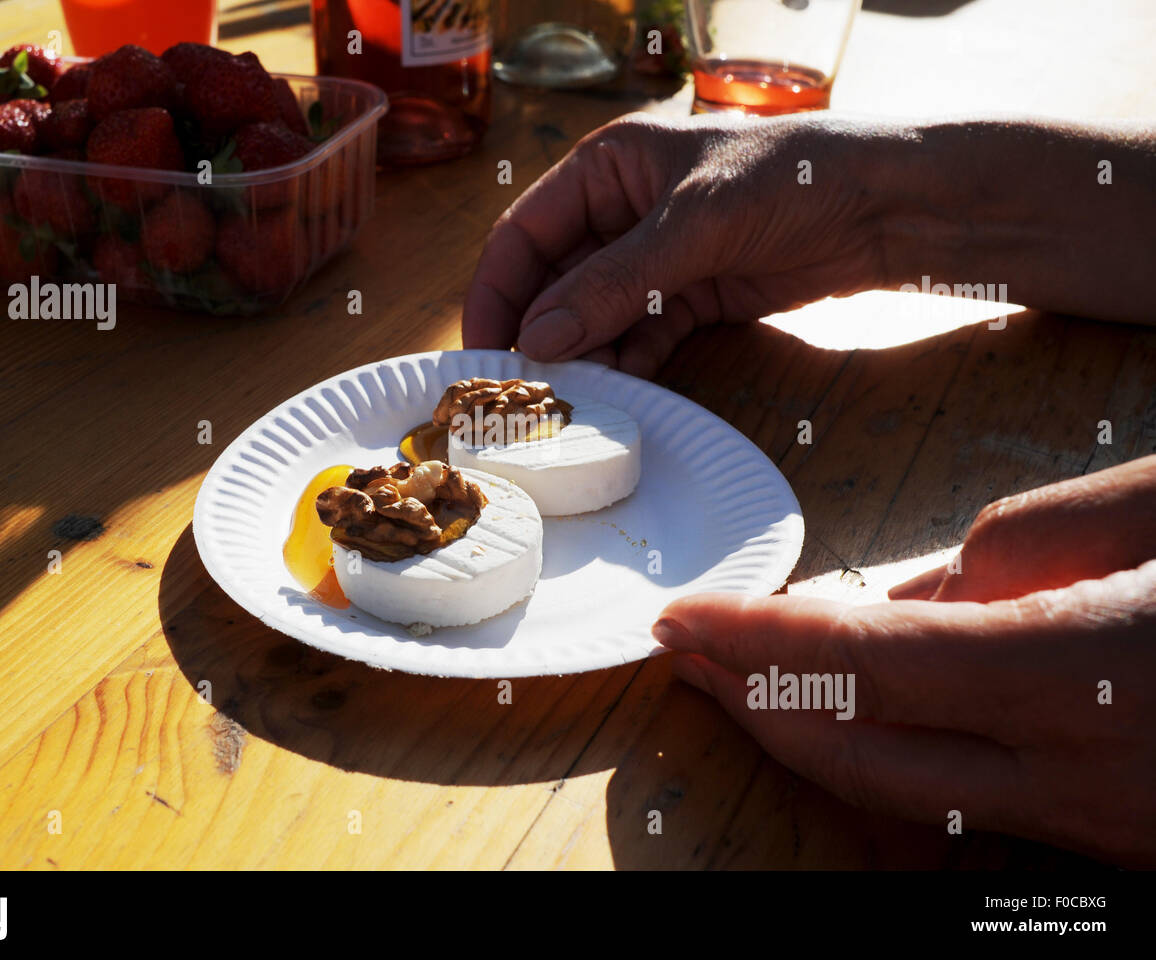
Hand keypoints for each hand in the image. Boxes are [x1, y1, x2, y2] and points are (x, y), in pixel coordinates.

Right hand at [463, 112, 888, 377]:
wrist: (886, 206)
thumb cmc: (791, 178)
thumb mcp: (691, 225)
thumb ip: (613, 284)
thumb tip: (538, 338)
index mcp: (606, 168)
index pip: (524, 233)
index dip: (497, 292)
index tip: (481, 350)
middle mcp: (621, 212)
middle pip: (555, 281)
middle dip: (539, 333)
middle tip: (521, 390)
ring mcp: (657, 260)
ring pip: (595, 316)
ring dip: (583, 356)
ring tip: (568, 400)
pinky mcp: (692, 298)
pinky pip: (641, 338)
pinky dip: (628, 365)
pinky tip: (616, 393)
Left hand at [653, 455, 1155, 865]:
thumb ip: (1027, 537)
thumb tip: (914, 592)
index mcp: (1086, 674)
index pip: (867, 661)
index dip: (758, 639)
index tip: (682, 614)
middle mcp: (1081, 776)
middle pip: (859, 753)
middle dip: (750, 701)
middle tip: (684, 651)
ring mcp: (1103, 822)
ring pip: (909, 795)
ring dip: (810, 735)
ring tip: (743, 681)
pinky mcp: (1120, 834)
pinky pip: (974, 803)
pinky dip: (894, 754)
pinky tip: (859, 713)